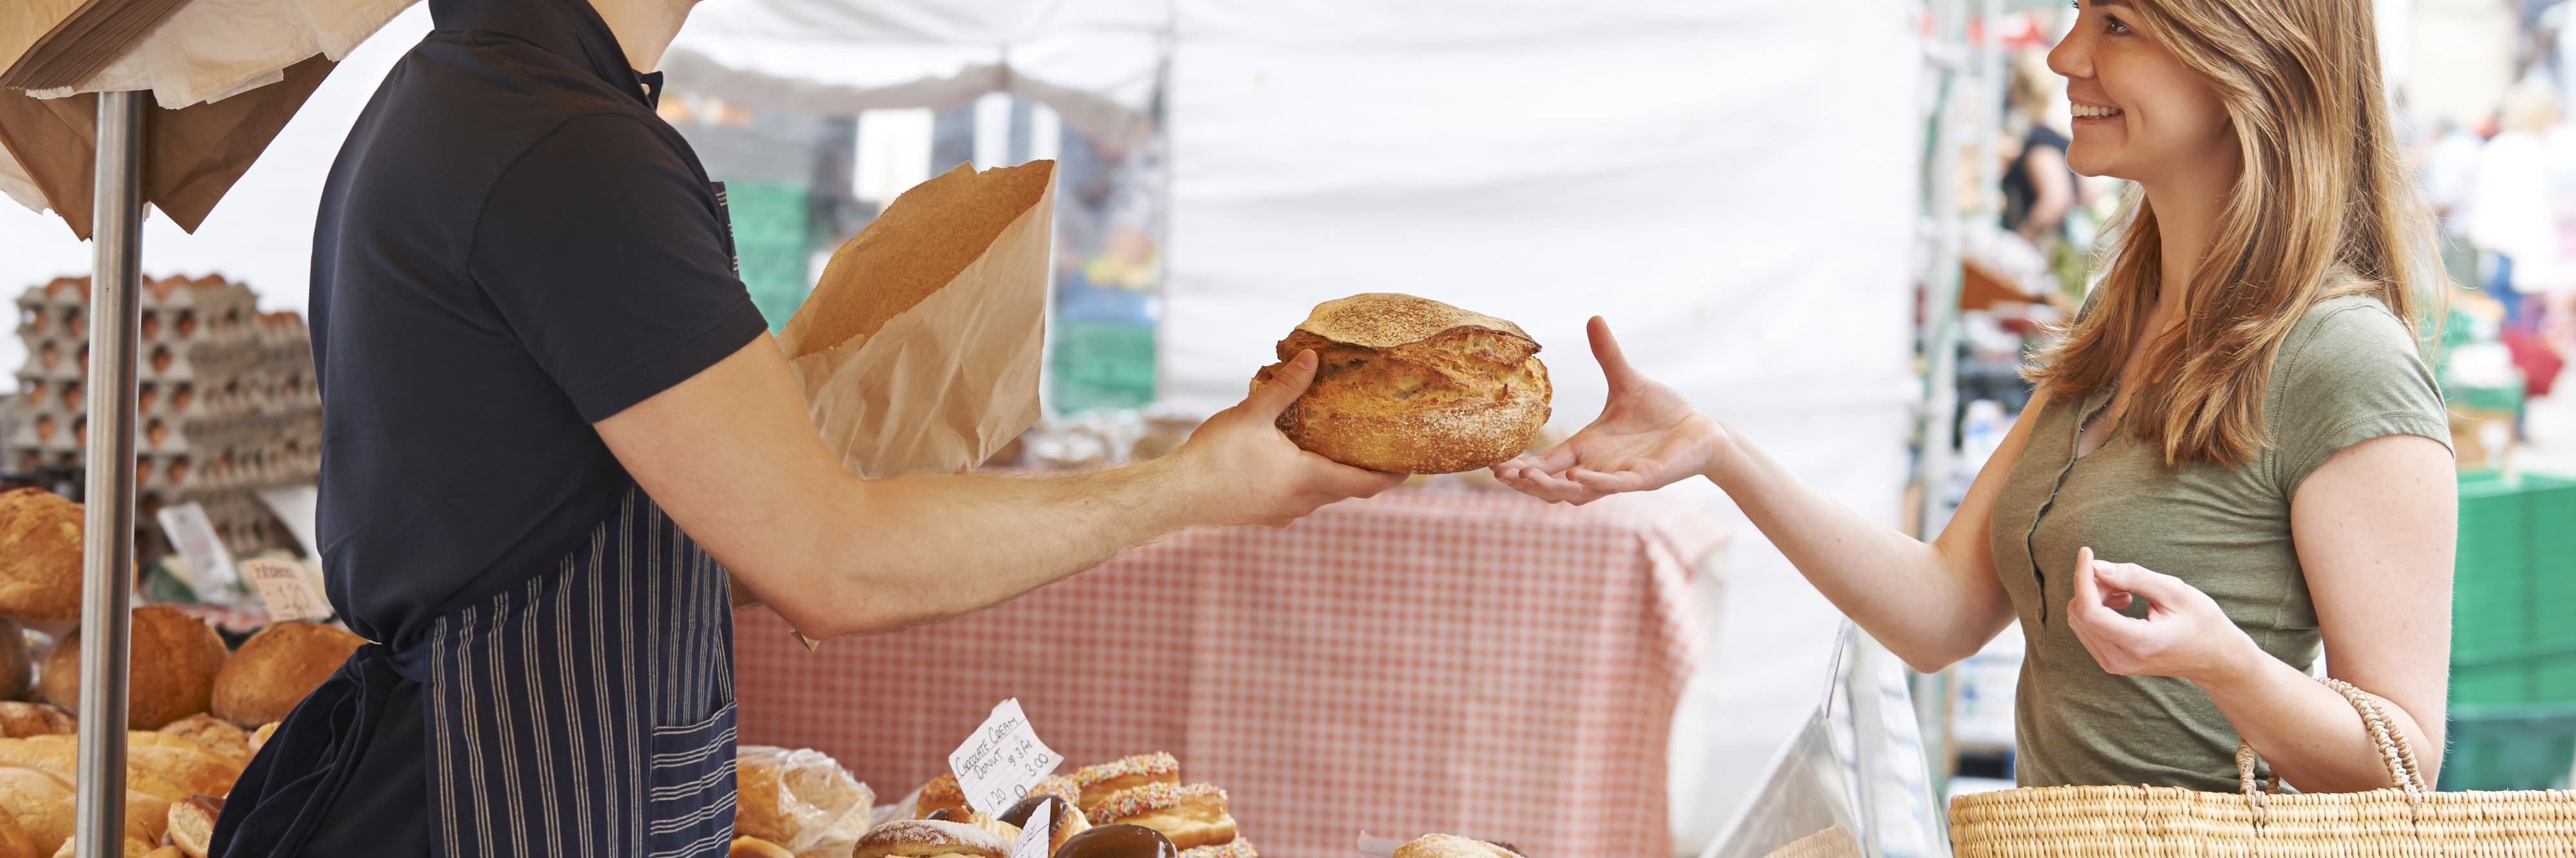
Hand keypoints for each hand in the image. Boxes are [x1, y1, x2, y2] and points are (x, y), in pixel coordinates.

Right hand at [1168, 349, 1405, 526]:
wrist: (1176, 496)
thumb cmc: (1215, 456)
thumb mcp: (1252, 414)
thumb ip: (1286, 387)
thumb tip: (1312, 357)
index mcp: (1308, 479)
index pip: (1366, 484)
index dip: (1393, 476)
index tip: (1412, 465)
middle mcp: (1302, 503)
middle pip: (1348, 490)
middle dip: (1367, 473)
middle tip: (1382, 451)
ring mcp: (1282, 513)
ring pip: (1321, 496)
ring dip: (1334, 476)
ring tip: (1340, 450)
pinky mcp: (1264, 516)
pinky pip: (1298, 500)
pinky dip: (1308, 483)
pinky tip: (1294, 463)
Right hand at [1492, 316, 1724, 504]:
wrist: (1700, 429)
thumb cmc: (1662, 412)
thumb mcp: (1627, 382)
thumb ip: (1607, 356)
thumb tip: (1594, 318)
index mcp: (1587, 448)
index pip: (1547, 464)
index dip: (1521, 467)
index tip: (1495, 465)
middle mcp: (1598, 467)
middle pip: (1553, 486)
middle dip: (1527, 483)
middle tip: (1502, 474)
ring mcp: (1619, 476)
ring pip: (1577, 493)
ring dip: (1552, 488)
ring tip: (1526, 477)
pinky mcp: (1644, 479)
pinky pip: (1615, 484)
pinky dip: (1594, 481)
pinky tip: (1576, 473)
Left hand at [2067, 547, 2261, 682]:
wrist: (2215, 658)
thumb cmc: (2201, 621)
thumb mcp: (2174, 592)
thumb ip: (2134, 577)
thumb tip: (2097, 566)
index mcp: (2139, 642)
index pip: (2090, 611)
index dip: (2082, 578)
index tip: (2087, 552)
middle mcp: (2120, 659)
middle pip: (2081, 613)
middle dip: (2093, 586)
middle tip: (2123, 578)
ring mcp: (2113, 664)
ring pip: (2079, 620)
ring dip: (2094, 597)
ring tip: (2127, 592)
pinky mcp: (2110, 662)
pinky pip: (2086, 629)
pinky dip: (2096, 609)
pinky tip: (2123, 602)